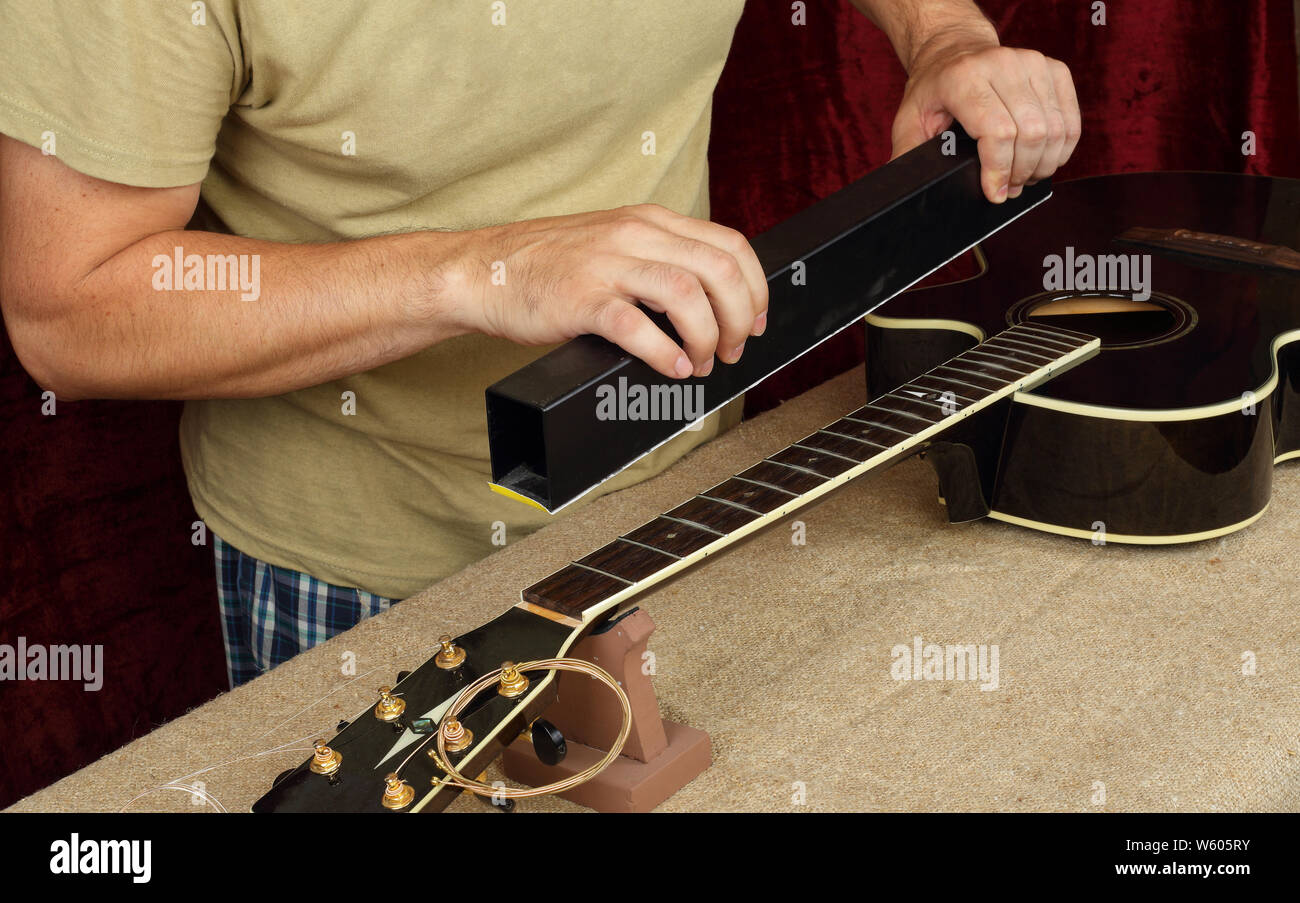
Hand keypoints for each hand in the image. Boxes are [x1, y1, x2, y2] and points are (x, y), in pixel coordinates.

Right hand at [450, 204, 768, 378]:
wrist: (483, 270)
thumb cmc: (547, 266)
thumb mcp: (613, 244)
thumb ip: (658, 260)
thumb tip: (710, 302)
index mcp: (648, 221)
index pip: (729, 244)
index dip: (756, 287)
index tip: (757, 320)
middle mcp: (634, 235)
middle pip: (719, 270)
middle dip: (740, 318)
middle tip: (732, 350)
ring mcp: (607, 265)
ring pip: (688, 294)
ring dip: (708, 337)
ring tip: (701, 363)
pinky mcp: (581, 299)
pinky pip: (638, 326)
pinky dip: (665, 353)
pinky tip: (672, 368)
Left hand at [890, 38, 1080, 203]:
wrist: (955, 49)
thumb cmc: (934, 89)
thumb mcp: (909, 120)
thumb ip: (908, 154)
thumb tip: (908, 191)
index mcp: (964, 77)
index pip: (997, 131)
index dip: (999, 169)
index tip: (995, 193)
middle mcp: (1003, 65)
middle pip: (1031, 134)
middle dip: (1021, 172)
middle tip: (1008, 189)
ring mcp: (1033, 63)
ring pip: (1055, 130)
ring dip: (1043, 164)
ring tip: (1023, 178)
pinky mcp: (1054, 69)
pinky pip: (1070, 119)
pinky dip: (1061, 148)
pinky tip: (1043, 160)